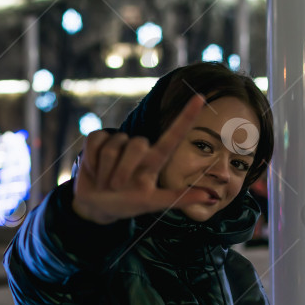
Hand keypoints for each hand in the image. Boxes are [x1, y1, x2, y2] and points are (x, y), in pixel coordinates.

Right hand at [72, 95, 207, 224]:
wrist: (95, 206)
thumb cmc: (127, 205)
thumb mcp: (152, 204)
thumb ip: (180, 199)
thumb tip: (213, 197)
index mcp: (155, 160)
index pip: (174, 136)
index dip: (186, 117)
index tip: (201, 97)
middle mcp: (138, 149)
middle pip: (137, 144)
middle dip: (123, 171)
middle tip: (117, 187)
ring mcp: (117, 142)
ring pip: (114, 146)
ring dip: (105, 171)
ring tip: (105, 182)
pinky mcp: (97, 140)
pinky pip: (95, 141)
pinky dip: (91, 160)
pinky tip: (93, 170)